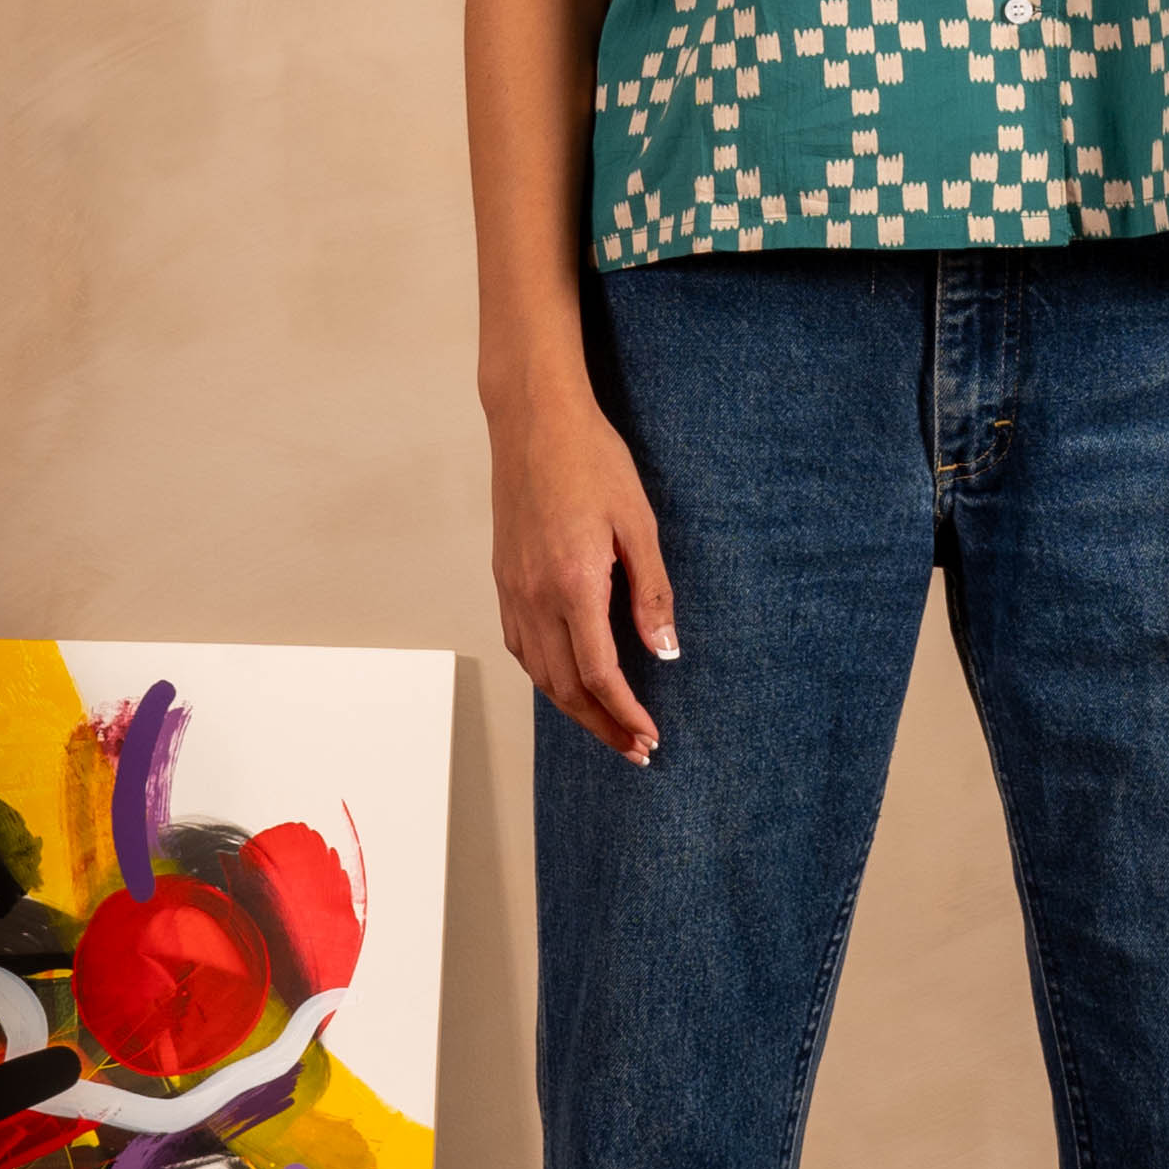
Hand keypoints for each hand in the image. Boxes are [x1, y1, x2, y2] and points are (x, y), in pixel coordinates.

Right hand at [488, 374, 676, 762]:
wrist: (532, 420)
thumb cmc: (592, 460)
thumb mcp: (638, 523)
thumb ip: (651, 593)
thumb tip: (665, 652)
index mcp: (573, 583)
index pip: (600, 675)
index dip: (626, 714)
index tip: (650, 737)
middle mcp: (535, 595)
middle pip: (565, 688)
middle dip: (602, 726)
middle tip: (636, 748)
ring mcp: (513, 589)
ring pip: (538, 674)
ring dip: (574, 709)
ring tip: (609, 726)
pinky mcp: (504, 579)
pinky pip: (521, 646)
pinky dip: (546, 677)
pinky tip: (569, 681)